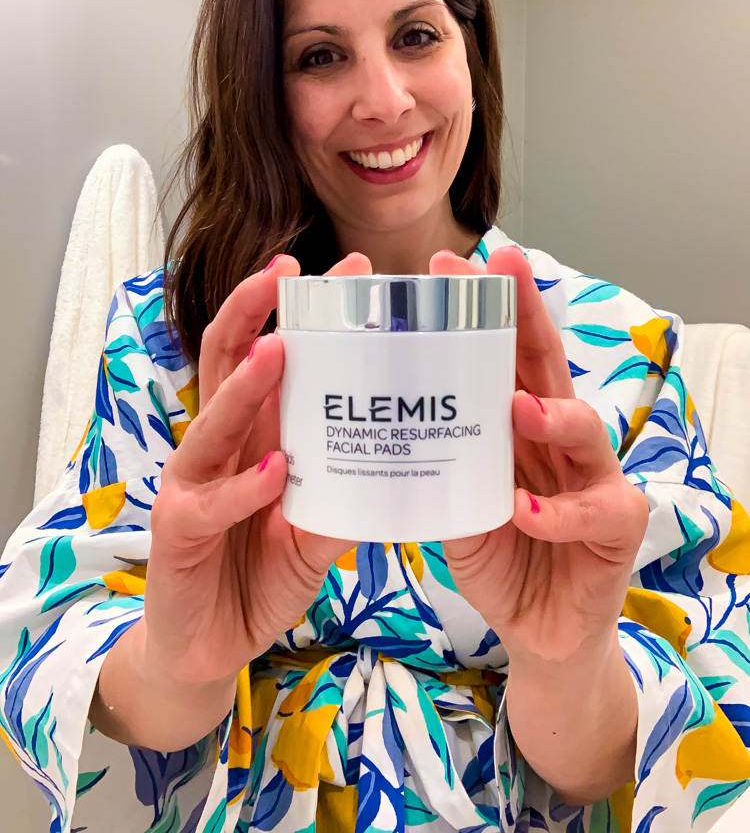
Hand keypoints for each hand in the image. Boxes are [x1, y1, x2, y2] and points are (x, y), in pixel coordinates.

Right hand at [143, 251, 372, 686]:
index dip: (295, 311)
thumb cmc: (257, 578)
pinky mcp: (177, 533)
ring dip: (246, 386)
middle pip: (226, 361)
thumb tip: (404, 465)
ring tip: (280, 351)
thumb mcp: (313, 532)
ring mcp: (192, 486)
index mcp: (253, 436)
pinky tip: (276, 470)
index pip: (267, 355)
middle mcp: (219, 448)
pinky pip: (212, 503)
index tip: (347, 273)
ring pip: (212, 421)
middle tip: (291, 270)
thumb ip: (344, 498)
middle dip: (255, 311)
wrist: (207, 649)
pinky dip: (246, 486)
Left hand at [429, 246, 648, 663]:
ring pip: (587, 430)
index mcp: (521, 424)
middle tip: (501, 270)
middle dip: (527, 315)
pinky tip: (523, 512)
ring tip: (517, 408)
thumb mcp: (459, 500)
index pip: (505, 354)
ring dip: (550, 414)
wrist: (539, 630)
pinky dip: (556, 513)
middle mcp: (561, 440)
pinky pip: (594, 512)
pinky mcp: (615, 529)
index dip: (484, 308)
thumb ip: (439, 460)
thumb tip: (372, 418)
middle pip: (549, 366)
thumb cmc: (500, 553)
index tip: (445, 265)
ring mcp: (595, 480)